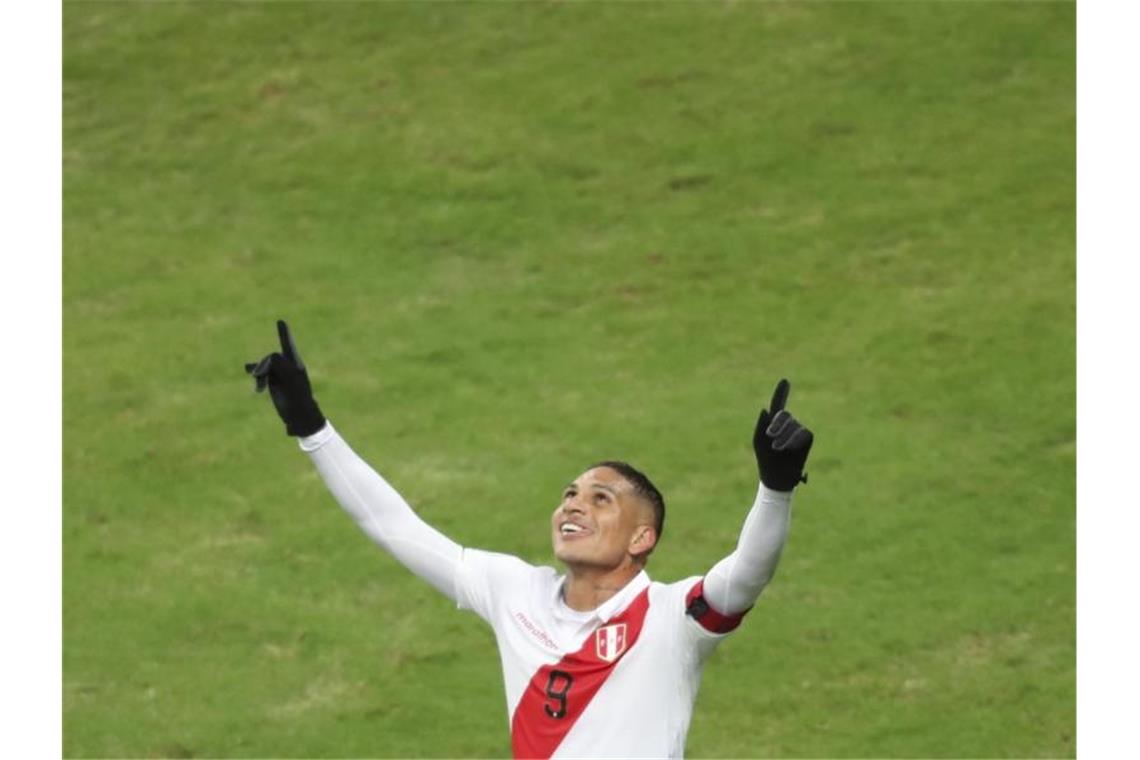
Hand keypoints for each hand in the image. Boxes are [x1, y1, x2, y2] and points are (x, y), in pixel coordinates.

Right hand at [245, 320, 325, 436]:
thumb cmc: (298, 395)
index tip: (281, 321)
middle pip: (270, 359)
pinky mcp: (272, 382)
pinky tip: (248, 370)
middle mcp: (286, 366)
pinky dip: (255, 374)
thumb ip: (280, 363)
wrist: (299, 414)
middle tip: (260, 377)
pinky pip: (261, 374)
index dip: (283, 333)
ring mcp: (278, 374)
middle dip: (264, 367)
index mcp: (294, 363)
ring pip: (263, 366)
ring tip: (258, 385)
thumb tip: (270, 356)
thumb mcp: (291, 378)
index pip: (288, 345)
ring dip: (258, 373)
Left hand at [752, 379, 813, 491]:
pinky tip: (787, 448)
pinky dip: (792, 440)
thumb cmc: (765, 459)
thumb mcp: (758, 441)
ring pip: (792, 424)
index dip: (782, 392)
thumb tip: (764, 409)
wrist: (777, 476)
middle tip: (770, 436)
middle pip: (784, 414)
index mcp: (774, 423)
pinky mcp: (807, 438)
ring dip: (782, 436)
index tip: (785, 380)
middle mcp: (788, 424)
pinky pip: (802, 432)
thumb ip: (760, 425)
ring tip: (777, 448)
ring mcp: (798, 430)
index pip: (778, 404)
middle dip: (776, 424)